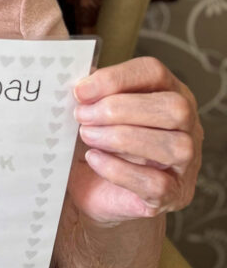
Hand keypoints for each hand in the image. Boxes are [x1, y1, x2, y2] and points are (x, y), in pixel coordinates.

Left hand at [68, 56, 201, 225]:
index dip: (116, 78)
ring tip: (87, 136)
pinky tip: (94, 160)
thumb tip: (80, 82)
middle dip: (120, 109)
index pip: (153, 72)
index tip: (80, 91)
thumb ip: (92, 93)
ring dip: (121, 138)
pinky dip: (119, 170)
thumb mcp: (94, 112)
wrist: (95, 189)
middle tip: (83, 116)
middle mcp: (186, 125)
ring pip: (174, 146)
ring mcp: (185, 163)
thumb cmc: (98, 142)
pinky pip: (156, 184)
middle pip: (173, 107)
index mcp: (167, 92)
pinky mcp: (174, 195)